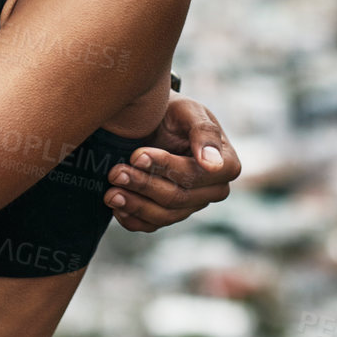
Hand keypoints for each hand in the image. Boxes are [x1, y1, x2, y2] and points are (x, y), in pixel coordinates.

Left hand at [104, 92, 242, 231]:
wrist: (156, 121)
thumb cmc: (175, 112)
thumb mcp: (189, 110)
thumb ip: (205, 132)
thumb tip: (214, 164)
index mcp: (226, 164)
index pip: (196, 175)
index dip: (166, 167)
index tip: (137, 156)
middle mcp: (213, 190)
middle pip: (178, 197)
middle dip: (144, 185)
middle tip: (115, 172)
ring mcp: (192, 205)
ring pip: (165, 215)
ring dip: (135, 205)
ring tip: (110, 193)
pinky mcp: (171, 213)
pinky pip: (153, 225)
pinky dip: (132, 219)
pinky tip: (115, 206)